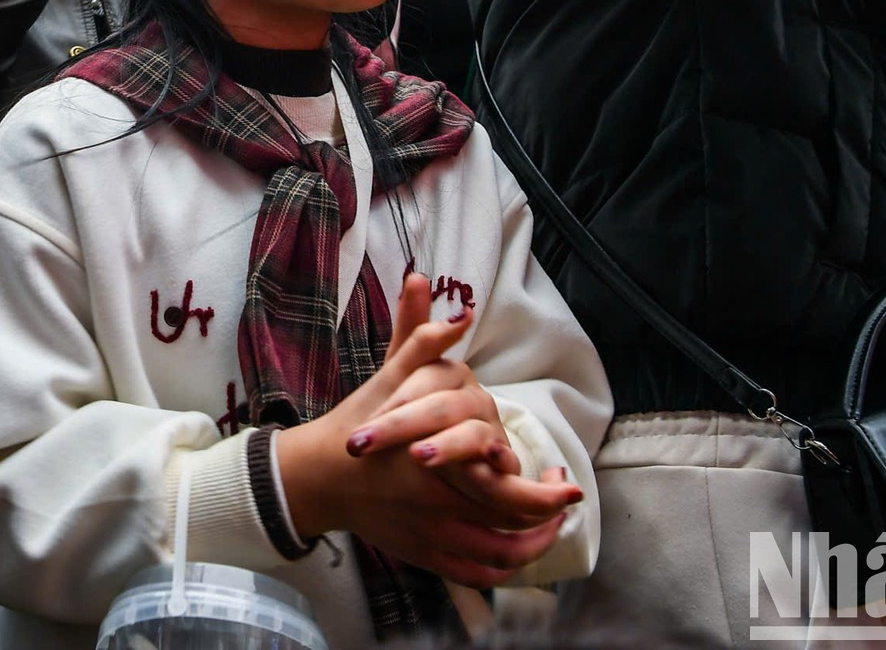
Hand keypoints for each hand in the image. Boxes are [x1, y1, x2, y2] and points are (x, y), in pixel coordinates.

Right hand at [274, 274, 581, 585]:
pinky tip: (514, 553)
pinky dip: (502, 570)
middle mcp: (438, 507)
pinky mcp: (422, 556)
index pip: (510, 490)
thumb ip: (422, 340)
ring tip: (547, 529)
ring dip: (532, 548)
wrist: (318, 476)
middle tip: (562, 501)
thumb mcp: (389, 376)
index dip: (548, 494)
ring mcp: (430, 537)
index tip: (567, 482)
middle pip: (513, 528)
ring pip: (499, 557)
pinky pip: (475, 575)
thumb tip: (460, 310)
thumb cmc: (356, 424)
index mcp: (437, 466)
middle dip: (549, 520)